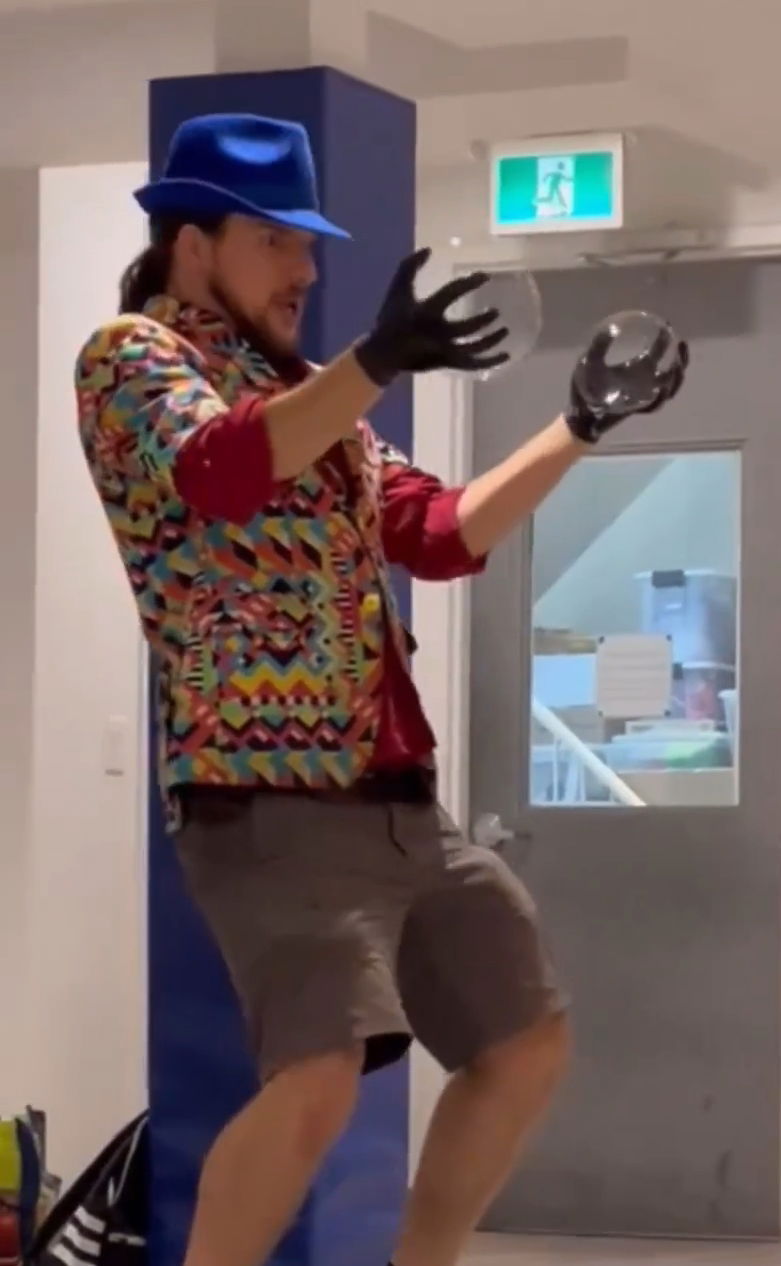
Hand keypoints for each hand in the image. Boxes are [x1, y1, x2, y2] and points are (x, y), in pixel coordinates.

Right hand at [353, 247, 509, 386]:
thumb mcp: (397, 290)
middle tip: (496, 311)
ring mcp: (444, 351)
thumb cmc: (392, 318)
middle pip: (467, 327)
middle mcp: (437, 333)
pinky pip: (473, 364)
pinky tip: (506, 357)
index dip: (470, 283)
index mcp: (426, 312)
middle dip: (484, 319)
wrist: (383, 354)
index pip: (452, 293)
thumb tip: (429, 249)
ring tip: (505, 331)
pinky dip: (490, 362)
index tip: (485, 277)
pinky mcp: (448, 363)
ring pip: (474, 349)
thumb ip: (409, 267)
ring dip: (492, 340)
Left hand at [566, 320, 688, 443]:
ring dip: (676, 378)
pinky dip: (660, 398)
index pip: (659, 351)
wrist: (581, 413)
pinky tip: (662, 388)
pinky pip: (654, 405)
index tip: (667, 325)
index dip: (666, 339)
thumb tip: (611, 327)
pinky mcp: (637, 409)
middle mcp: (645, 381)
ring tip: (676, 365)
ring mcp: (643, 396)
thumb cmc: (586, 387)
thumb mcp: (590, 361)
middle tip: (681, 344)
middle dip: (682, 358)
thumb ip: (600, 344)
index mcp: (637, 367)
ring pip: (669, 389)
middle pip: (673, 371)